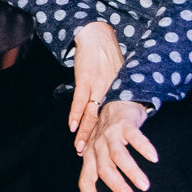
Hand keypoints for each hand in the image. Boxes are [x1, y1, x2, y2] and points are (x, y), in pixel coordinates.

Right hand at [69, 21, 123, 153]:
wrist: (97, 35)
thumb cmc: (107, 53)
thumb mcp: (117, 73)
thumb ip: (116, 89)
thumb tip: (114, 103)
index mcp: (119, 91)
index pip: (114, 118)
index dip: (110, 135)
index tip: (108, 150)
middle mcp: (111, 91)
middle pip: (102, 121)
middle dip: (96, 140)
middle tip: (90, 156)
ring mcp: (98, 86)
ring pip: (91, 115)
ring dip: (85, 133)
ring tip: (80, 147)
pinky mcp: (85, 80)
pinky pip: (80, 101)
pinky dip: (76, 115)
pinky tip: (72, 126)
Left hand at [77, 100, 156, 191]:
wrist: (114, 104)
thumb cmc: (107, 135)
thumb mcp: (99, 153)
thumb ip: (98, 170)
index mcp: (90, 156)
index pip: (85, 179)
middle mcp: (97, 146)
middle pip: (104, 168)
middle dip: (115, 185)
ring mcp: (110, 135)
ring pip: (118, 155)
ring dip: (131, 171)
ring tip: (144, 185)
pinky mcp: (124, 125)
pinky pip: (134, 137)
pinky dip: (143, 147)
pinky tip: (153, 157)